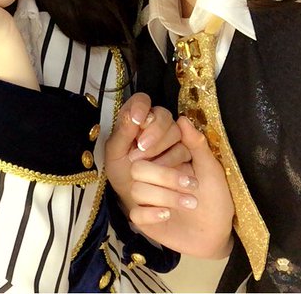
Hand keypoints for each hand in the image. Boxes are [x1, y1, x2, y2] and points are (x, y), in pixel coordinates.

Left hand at [105, 93, 187, 211]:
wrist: (137, 200)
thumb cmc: (122, 175)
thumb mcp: (114, 156)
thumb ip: (121, 133)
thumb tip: (133, 115)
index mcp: (135, 120)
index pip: (142, 100)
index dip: (141, 106)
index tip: (137, 120)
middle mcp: (154, 125)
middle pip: (163, 115)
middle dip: (153, 131)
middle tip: (141, 148)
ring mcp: (171, 140)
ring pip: (176, 132)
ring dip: (162, 147)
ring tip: (147, 165)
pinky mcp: (184, 155)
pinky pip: (185, 151)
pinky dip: (173, 161)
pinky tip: (161, 171)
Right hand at [129, 117, 233, 258]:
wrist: (218, 234)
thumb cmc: (216, 199)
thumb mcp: (211, 171)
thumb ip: (197, 145)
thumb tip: (183, 118)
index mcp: (163, 161)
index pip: (146, 147)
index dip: (157, 150)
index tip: (180, 160)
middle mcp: (151, 178)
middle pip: (138, 168)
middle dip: (165, 176)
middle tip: (191, 185)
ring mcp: (145, 199)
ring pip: (138, 190)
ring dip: (166, 196)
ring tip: (191, 203)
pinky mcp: (144, 220)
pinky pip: (136, 213)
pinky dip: (152, 214)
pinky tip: (168, 215)